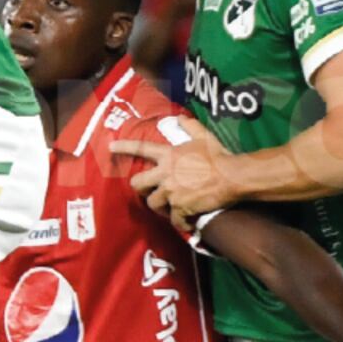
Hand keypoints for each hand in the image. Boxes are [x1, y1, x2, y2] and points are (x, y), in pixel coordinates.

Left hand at [111, 117, 237, 231]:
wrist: (231, 176)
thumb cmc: (218, 155)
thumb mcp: (203, 137)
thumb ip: (190, 126)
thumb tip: (181, 118)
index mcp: (168, 155)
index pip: (141, 148)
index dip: (124, 147)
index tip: (110, 147)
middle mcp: (164, 173)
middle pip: (137, 184)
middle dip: (140, 188)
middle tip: (148, 191)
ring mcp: (171, 191)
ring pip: (153, 203)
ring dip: (160, 207)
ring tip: (168, 208)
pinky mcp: (181, 207)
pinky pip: (174, 220)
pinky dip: (180, 223)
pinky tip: (186, 223)